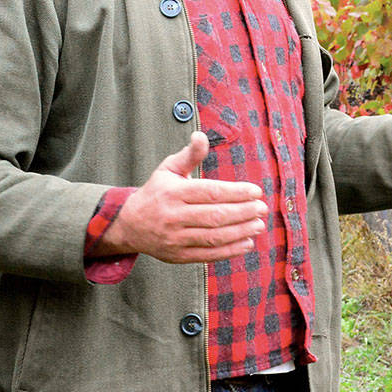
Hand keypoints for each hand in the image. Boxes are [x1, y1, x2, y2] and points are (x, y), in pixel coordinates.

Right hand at [96, 132, 267, 262]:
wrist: (129, 225)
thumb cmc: (156, 192)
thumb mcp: (169, 169)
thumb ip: (189, 155)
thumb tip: (201, 136)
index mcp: (173, 193)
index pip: (210, 192)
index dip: (236, 192)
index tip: (256, 191)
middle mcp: (173, 216)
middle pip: (214, 216)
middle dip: (243, 212)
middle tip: (262, 208)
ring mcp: (175, 238)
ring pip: (213, 237)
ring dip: (240, 232)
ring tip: (259, 225)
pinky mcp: (178, 255)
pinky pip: (207, 254)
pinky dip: (230, 251)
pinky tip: (247, 243)